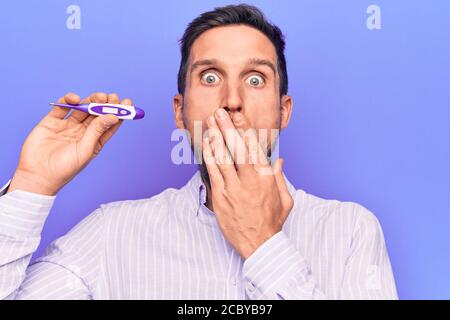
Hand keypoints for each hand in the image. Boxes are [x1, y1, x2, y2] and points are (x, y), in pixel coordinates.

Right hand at [8, 92, 131, 195]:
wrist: (37, 175)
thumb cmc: (64, 168)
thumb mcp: (85, 150)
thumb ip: (97, 131)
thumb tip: (113, 116)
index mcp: (94, 141)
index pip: (109, 124)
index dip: (118, 113)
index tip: (127, 102)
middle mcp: (82, 132)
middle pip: (97, 113)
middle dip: (105, 103)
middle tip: (112, 96)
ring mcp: (67, 125)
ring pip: (82, 108)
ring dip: (91, 100)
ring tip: (98, 97)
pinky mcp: (52, 121)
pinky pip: (63, 107)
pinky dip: (69, 100)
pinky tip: (75, 98)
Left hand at [202, 108, 293, 258]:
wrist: (259, 245)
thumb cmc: (272, 222)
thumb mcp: (285, 199)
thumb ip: (279, 177)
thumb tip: (278, 160)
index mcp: (266, 178)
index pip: (254, 148)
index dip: (244, 130)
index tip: (238, 117)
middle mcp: (249, 181)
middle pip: (236, 148)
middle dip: (227, 128)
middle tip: (220, 113)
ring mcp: (233, 189)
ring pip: (222, 158)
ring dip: (215, 138)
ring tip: (209, 123)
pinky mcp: (221, 197)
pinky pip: (213, 172)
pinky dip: (209, 157)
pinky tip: (206, 145)